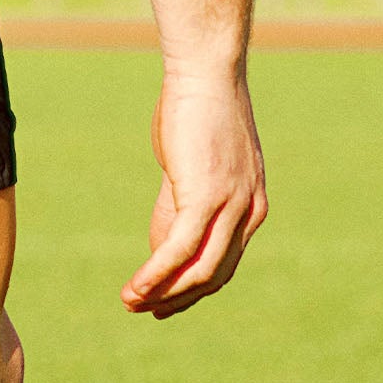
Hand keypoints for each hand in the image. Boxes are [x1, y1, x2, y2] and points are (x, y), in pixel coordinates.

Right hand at [121, 69, 267, 317]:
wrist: (204, 73)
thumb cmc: (194, 110)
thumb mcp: (192, 165)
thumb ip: (181, 204)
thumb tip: (164, 247)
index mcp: (252, 206)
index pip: (225, 263)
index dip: (193, 289)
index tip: (162, 302)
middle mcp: (250, 214)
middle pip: (215, 275)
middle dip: (178, 298)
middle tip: (143, 309)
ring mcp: (231, 208)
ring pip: (200, 271)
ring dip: (163, 293)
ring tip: (130, 301)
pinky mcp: (206, 198)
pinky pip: (180, 250)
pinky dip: (156, 273)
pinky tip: (134, 287)